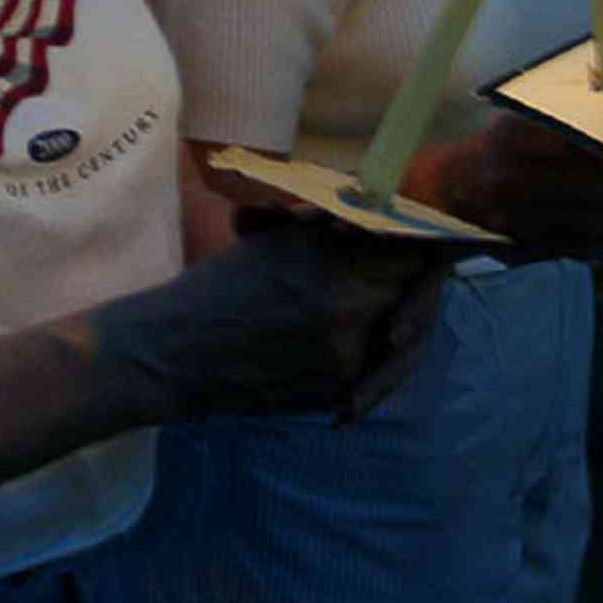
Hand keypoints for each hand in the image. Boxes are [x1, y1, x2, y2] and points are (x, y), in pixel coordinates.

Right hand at [92, 211, 449, 419]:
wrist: (174, 354)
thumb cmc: (218, 288)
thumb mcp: (274, 241)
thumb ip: (329, 229)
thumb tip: (378, 212)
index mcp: (328, 257)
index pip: (407, 243)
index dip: (421, 238)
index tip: (428, 235)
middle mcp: (346, 303)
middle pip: (411, 285)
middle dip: (412, 276)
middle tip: (419, 269)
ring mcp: (345, 352)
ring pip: (401, 328)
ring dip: (398, 315)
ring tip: (388, 307)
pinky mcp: (337, 389)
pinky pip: (379, 367)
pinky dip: (377, 353)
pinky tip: (362, 342)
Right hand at [418, 113, 602, 255]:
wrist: (447, 192)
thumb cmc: (496, 147)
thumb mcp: (520, 122)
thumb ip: (565, 127)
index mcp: (511, 144)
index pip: (581, 153)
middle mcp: (513, 187)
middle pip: (597, 194)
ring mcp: (520, 223)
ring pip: (597, 228)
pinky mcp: (528, 249)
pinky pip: (585, 251)